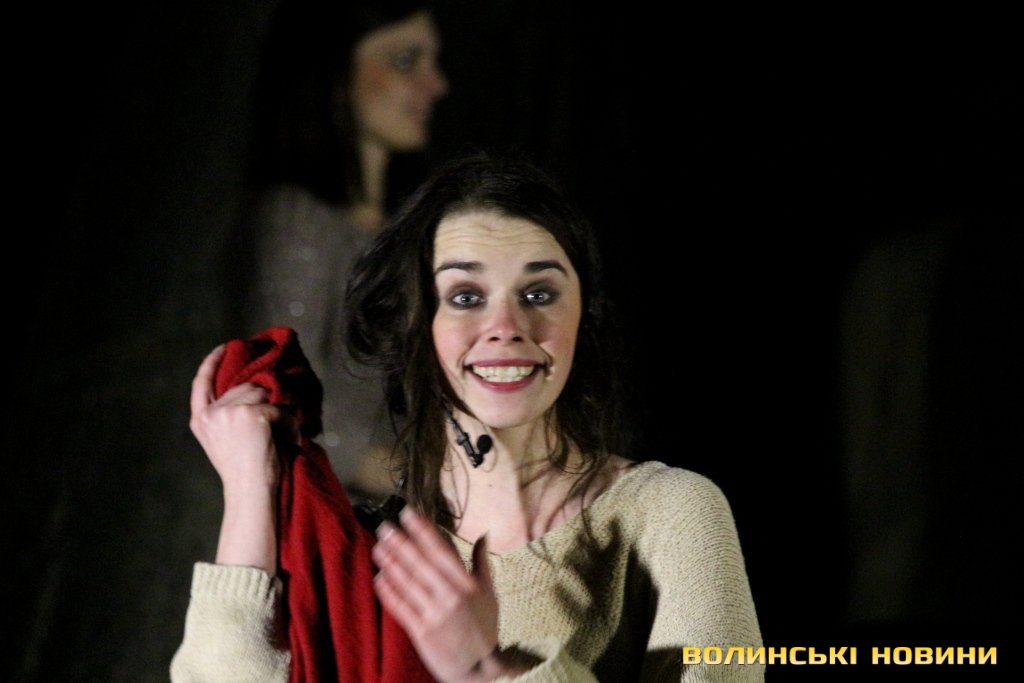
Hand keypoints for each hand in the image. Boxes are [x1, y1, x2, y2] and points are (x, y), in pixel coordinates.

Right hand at [189, 344, 288, 495]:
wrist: (250, 492)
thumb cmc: (245, 472)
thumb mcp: (225, 439)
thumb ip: (229, 414)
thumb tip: (256, 388)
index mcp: (201, 420)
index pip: (202, 383)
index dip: (212, 363)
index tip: (224, 348)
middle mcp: (211, 413)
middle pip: (246, 388)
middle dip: (264, 404)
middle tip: (273, 430)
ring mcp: (230, 412)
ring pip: (264, 395)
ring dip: (278, 413)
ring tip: (281, 436)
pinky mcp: (251, 414)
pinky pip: (280, 408)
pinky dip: (289, 423)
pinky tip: (289, 439)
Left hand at [373, 507, 499, 681]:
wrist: (478, 668)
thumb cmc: (484, 627)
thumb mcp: (489, 593)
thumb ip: (482, 562)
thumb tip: (484, 534)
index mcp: (467, 583)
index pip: (441, 550)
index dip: (422, 530)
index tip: (407, 514)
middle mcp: (450, 596)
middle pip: (420, 563)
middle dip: (401, 543)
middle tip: (385, 527)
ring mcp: (435, 614)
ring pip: (408, 583)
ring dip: (391, 563)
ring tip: (378, 547)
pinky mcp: (422, 632)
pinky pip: (401, 607)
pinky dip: (389, 591)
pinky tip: (379, 578)